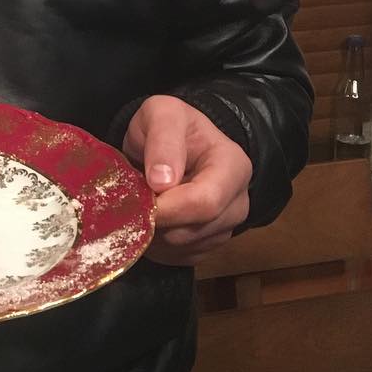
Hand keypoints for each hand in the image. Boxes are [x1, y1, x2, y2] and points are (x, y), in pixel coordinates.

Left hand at [123, 94, 251, 265]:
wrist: (172, 140)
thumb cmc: (169, 124)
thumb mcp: (162, 114)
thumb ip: (163, 140)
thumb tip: (161, 181)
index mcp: (233, 166)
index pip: (206, 202)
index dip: (169, 208)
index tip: (138, 200)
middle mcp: (238, 201)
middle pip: (195, 229)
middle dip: (158, 220)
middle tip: (133, 200)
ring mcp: (226, 226)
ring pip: (184, 247)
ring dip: (155, 231)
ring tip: (143, 202)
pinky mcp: (208, 244)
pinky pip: (179, 257)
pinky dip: (158, 243)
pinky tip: (152, 217)